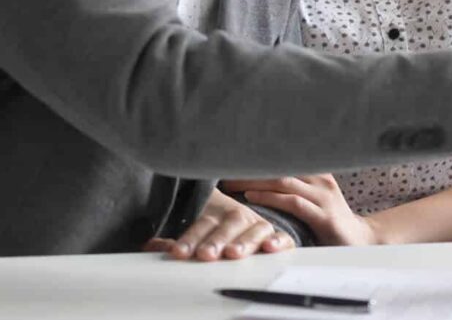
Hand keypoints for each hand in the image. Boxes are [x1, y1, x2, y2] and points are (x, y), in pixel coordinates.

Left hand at [142, 187, 293, 260]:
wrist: (240, 227)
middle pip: (229, 224)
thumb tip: (152, 246)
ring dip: (244, 241)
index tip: (178, 252)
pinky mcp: (276, 237)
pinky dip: (279, 241)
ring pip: (255, 228)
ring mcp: (258, 225)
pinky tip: (269, 248)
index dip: (190, 237)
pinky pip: (283, 237)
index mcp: (215, 213)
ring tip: (233, 254)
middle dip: (217, 239)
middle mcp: (238, 216)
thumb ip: (174, 242)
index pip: (202, 223)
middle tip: (206, 254)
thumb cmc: (213, 234)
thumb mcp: (191, 236)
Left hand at [222, 174, 381, 246]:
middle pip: (279, 167)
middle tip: (224, 168)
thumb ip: (293, 187)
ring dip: (254, 181)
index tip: (232, 157)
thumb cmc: (328, 219)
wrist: (359, 238)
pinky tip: (251, 197)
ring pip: (283, 181)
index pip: (282, 159)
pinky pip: (292, 203)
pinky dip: (270, 198)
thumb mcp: (313, 197)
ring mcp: (323, 196)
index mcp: (317, 172)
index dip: (258, 158)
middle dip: (250, 168)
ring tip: (230, 182)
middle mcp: (321, 179)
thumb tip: (258, 180)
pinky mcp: (324, 216)